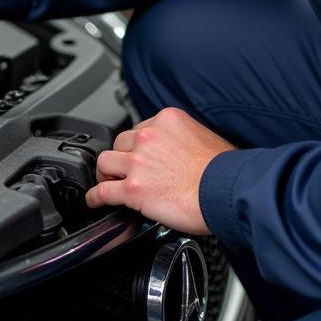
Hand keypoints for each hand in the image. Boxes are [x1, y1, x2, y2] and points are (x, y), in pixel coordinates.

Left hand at [86, 108, 233, 233]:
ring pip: (105, 163)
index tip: (138, 155)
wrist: (225, 191)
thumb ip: (181, 139)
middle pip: (120, 143)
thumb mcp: (203, 137)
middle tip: (124, 171)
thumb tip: (178, 152)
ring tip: (107, 183)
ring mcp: (138, 162)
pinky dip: (95, 197)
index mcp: (166, 120)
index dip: (137, 146)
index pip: (139, 129)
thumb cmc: (222, 170)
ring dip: (106, 175)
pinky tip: (95, 201)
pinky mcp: (132, 188)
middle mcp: (148, 137)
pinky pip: (103, 192)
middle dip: (122, 157)